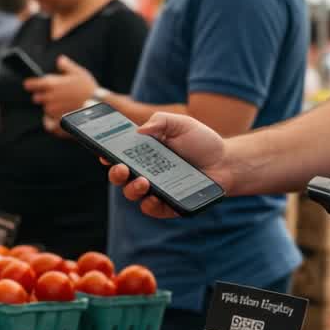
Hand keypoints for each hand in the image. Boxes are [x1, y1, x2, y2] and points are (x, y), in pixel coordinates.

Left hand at [25, 55, 97, 119]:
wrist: (97, 106)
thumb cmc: (88, 88)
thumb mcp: (79, 72)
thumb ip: (66, 65)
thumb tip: (59, 59)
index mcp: (51, 84)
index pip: (31, 84)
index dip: (30, 84)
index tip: (29, 85)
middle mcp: (48, 98)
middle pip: (36, 98)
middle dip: (43, 96)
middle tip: (56, 95)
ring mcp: (52, 111)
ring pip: (45, 109)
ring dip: (50, 107)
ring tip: (65, 105)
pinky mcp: (56, 122)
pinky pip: (48, 122)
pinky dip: (52, 120)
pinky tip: (61, 116)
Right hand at [107, 112, 231, 218]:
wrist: (226, 162)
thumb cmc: (202, 141)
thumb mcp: (181, 123)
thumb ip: (161, 120)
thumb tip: (140, 130)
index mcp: (143, 152)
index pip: (118, 155)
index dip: (106, 154)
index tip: (103, 153)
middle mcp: (144, 171)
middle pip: (119, 177)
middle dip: (115, 173)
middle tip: (122, 168)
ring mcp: (154, 189)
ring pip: (132, 194)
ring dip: (132, 189)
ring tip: (143, 182)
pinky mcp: (167, 204)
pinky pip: (151, 208)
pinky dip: (149, 204)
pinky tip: (154, 197)